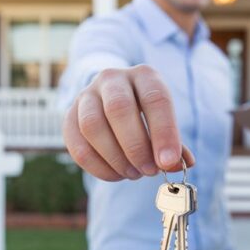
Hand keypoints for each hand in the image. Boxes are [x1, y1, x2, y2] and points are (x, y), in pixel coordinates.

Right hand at [63, 65, 194, 180]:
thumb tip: (179, 164)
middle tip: (149, 171)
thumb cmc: (145, 115)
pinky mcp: (69, 116)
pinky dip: (98, 167)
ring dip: (115, 158)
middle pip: (119, 108)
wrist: (111, 100)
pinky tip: (116, 174)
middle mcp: (112, 79)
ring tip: (133, 173)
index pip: (155, 99)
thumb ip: (173, 144)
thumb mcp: (163, 122)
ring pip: (93, 126)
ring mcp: (87, 95)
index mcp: (143, 75)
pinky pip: (77, 145)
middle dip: (136, 146)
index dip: (163, 133)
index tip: (168, 162)